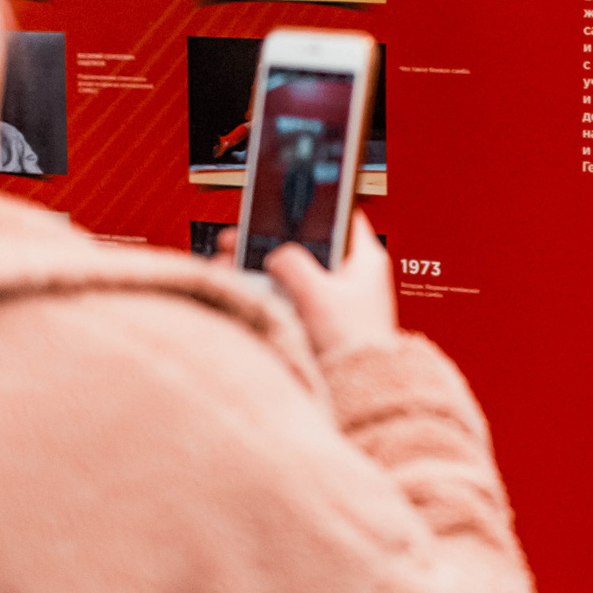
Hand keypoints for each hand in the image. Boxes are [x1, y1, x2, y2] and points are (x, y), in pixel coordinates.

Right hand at [217, 210, 400, 356]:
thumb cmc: (353, 345)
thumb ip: (292, 265)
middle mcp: (353, 275)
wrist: (362, 393)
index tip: (281, 199)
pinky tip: (239, 289)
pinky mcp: (321, 321)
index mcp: (366, 258)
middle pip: (307, 245)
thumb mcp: (318, 295)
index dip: (311, 205)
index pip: (341, 216)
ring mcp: (337, 299)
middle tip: (237, 238)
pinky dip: (266, 292)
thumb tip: (275, 255)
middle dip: (268, 241)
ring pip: (293, 272)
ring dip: (260, 268)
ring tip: (227, 264)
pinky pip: (290, 297)